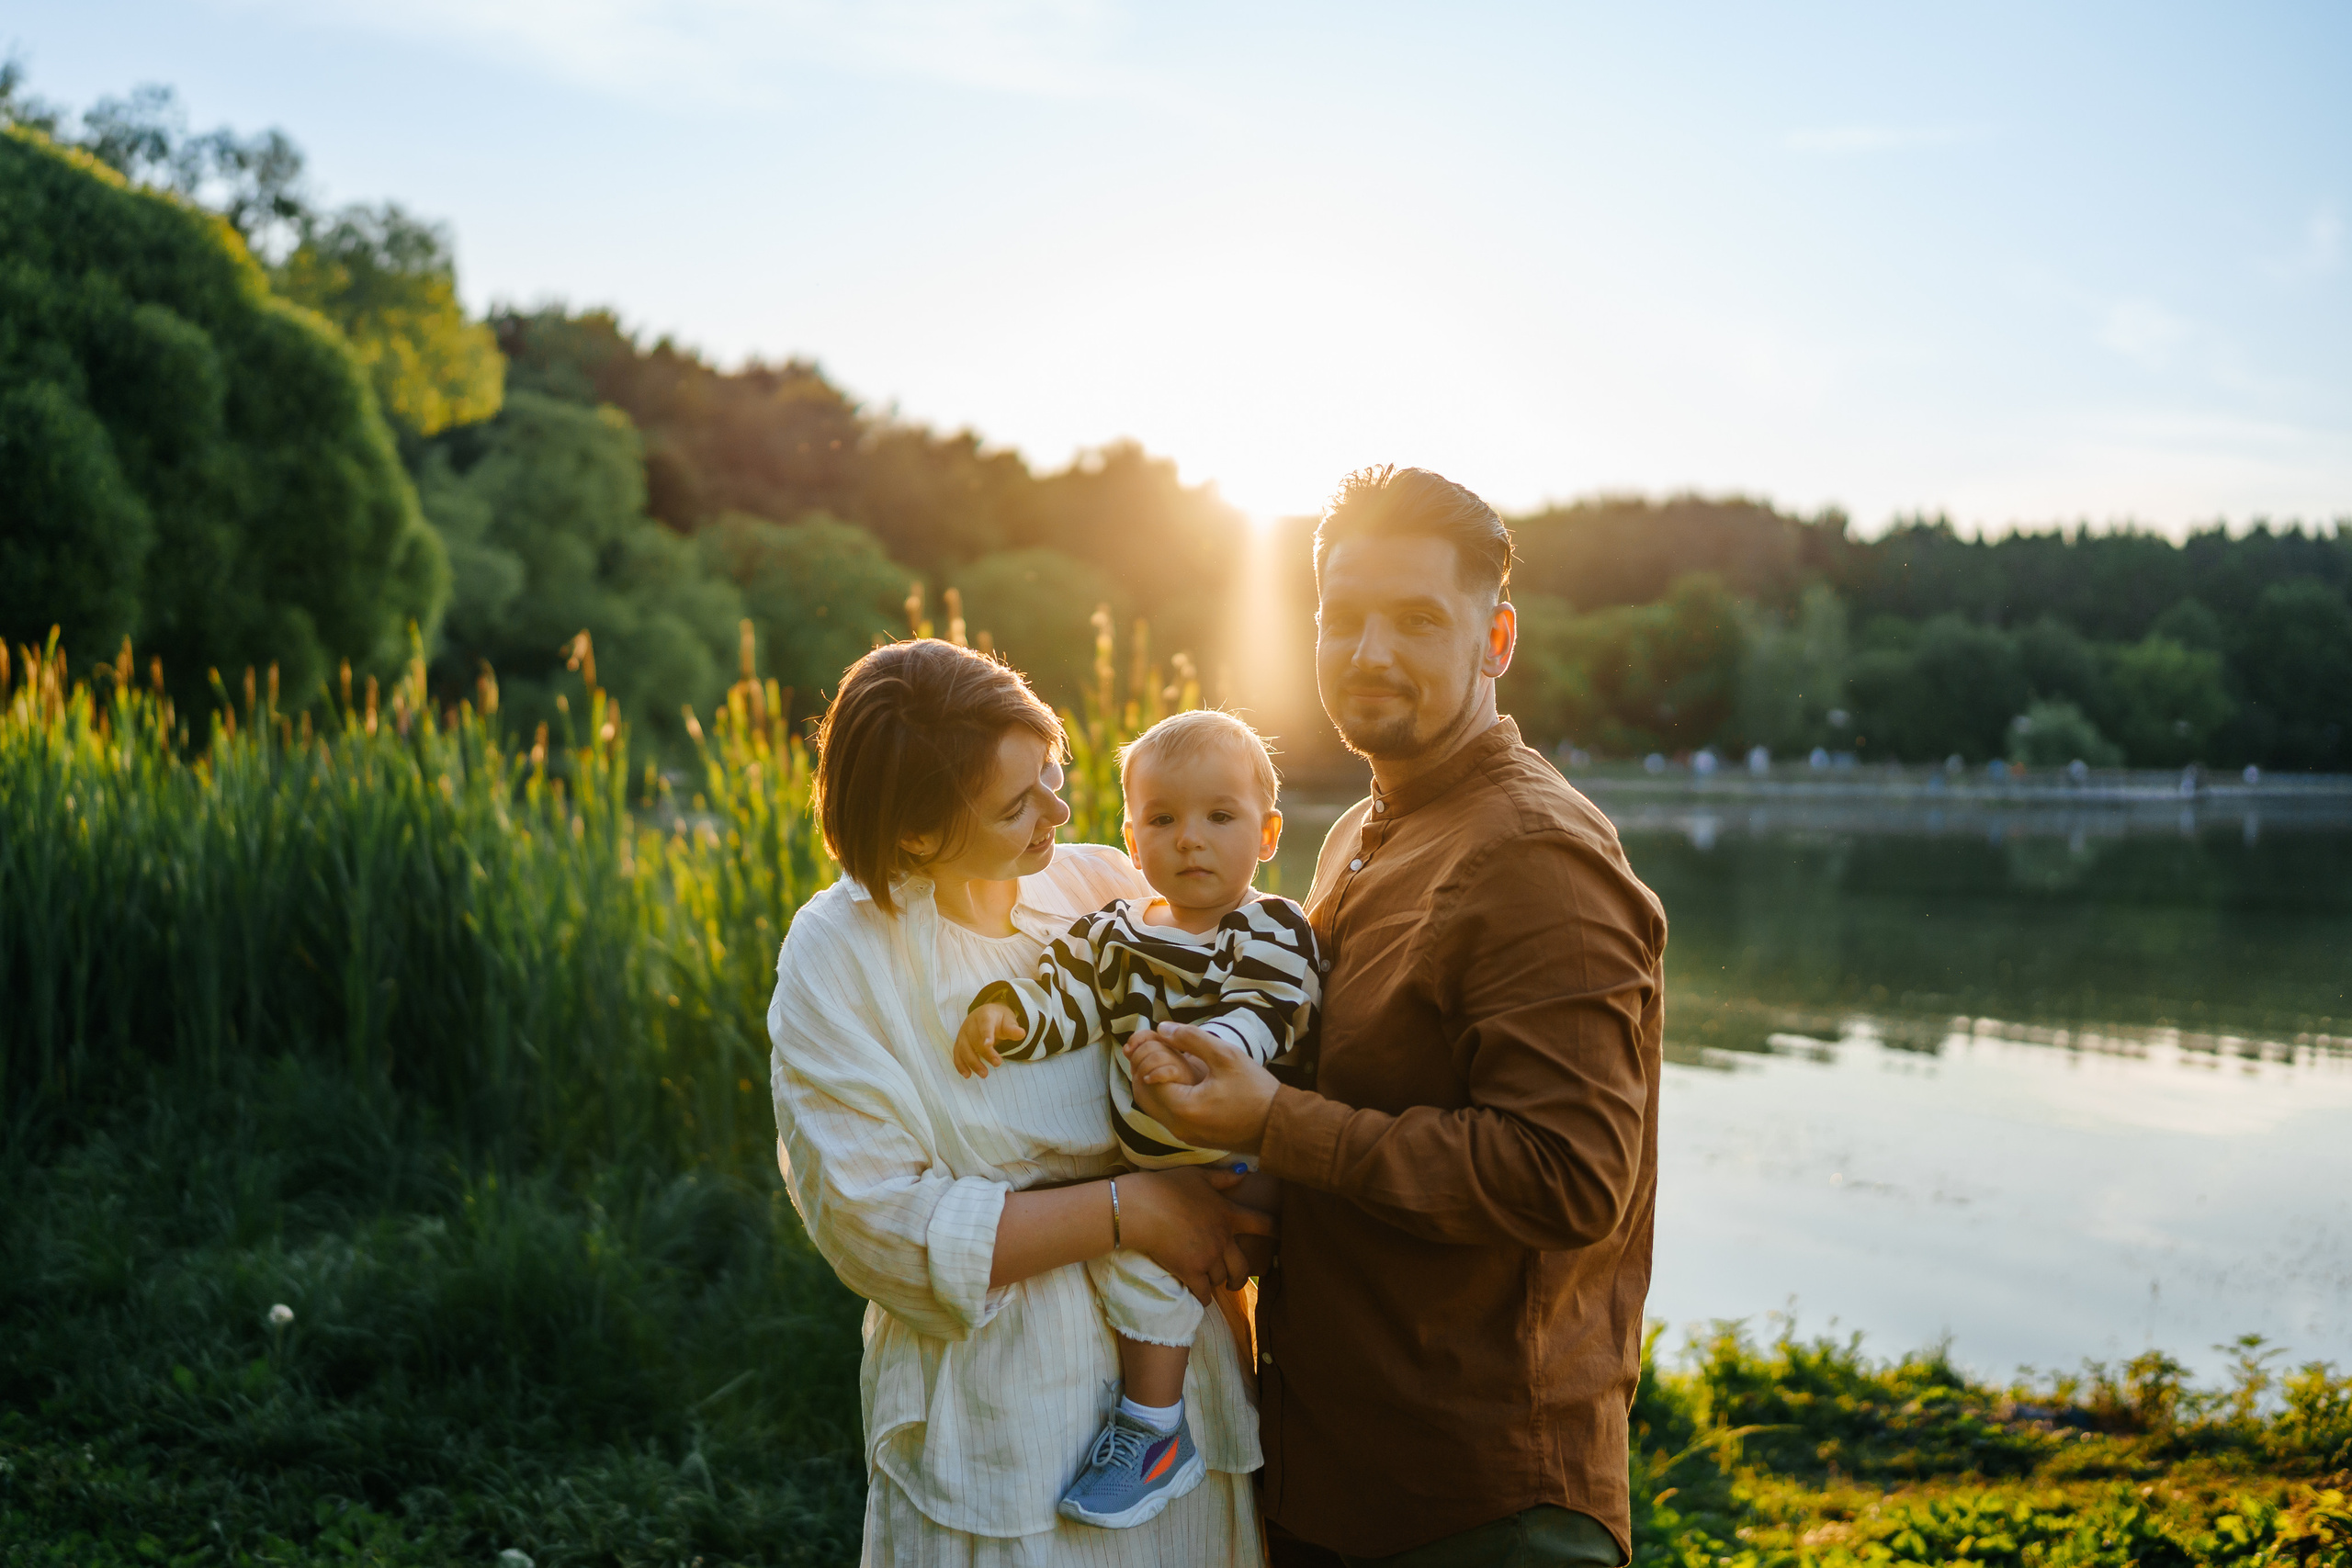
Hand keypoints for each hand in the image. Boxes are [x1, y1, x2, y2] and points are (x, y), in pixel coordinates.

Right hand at [954, 1003, 1023, 1077]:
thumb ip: (1013, 1028)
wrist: (986, 1014)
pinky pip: (957, 1054)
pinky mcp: (959, 1043)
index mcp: (984, 1015)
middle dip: (985, 1053)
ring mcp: (963, 1034)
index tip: (989, 1045)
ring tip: (984, 1074)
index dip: (986, 1034)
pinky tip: (967, 1075)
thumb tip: (1022, 1034)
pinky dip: (960, 1065)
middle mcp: (970, 1024)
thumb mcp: (1008, 1020)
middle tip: (997, 1063)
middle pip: (975, 1039)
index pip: (985, 1024)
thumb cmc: (999, 1019)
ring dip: (972, 1062)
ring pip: (964, 1048)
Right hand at [1115, 1167, 1275, 1301]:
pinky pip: (1204, 1292)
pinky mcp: (1191, 1272)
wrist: (1142, 1208)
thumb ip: (1223, 1177)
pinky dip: (1203, 1297)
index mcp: (1227, 1214)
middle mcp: (1223, 1239)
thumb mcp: (1197, 1176)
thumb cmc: (1167, 1187)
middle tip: (1235, 1281)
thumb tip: (1245, 1172)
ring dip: (1215, 1281)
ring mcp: (1208, 1257)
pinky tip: (1199, 1297)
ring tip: (1205, 1279)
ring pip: (1221, 1278)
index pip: (1261, 1223)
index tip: (1281, 1237)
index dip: (1274, 1230)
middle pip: (1243, 1267)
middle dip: (1241, 1277)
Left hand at [1124, 1025, 1279, 1156]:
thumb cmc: (1256, 1090)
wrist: (1278, 1126)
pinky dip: (1165, 1095)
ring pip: (1153, 1106)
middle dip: (1147, 1067)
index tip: (1163, 1038)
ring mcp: (1184, 1135)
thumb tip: (1162, 1028)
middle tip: (1161, 1046)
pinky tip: (1180, 1077)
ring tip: (1170, 1059)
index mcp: (1184, 1108)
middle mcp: (1178, 1127)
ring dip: (1155, 1082)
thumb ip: (1191, 1039)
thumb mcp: (1226, 1056)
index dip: (1151, 1053)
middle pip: (1144, 1094)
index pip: (1148, 1077)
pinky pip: (1166, 1114)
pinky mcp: (1191, 1138)